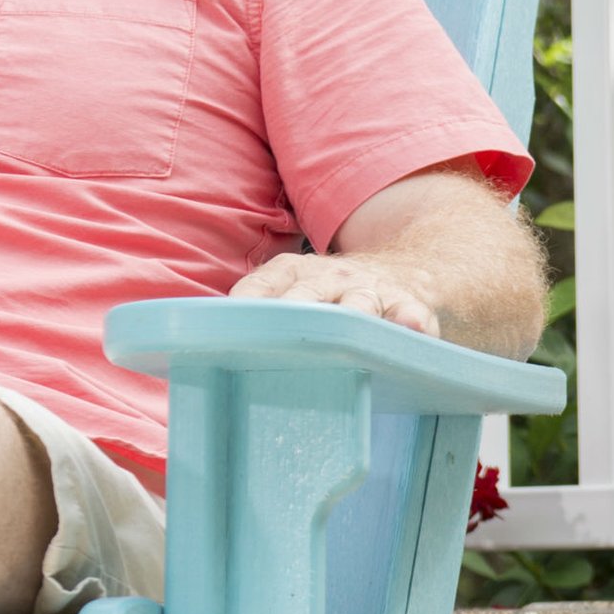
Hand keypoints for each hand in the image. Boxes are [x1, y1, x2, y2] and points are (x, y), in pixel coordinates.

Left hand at [228, 248, 441, 337]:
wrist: (401, 270)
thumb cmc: (328, 293)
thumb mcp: (289, 289)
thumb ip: (255, 311)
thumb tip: (201, 343)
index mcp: (290, 273)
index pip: (259, 288)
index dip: (245, 307)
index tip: (230, 329)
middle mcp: (327, 278)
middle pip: (307, 296)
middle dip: (294, 313)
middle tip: (280, 335)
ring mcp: (368, 290)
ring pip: (359, 305)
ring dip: (351, 316)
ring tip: (347, 330)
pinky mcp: (408, 306)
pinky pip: (410, 316)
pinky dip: (411, 323)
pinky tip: (412, 329)